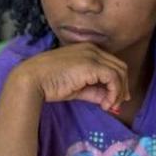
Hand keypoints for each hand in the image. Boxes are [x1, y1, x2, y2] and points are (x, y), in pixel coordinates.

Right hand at [13, 43, 129, 112]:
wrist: (33, 79)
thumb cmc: (49, 83)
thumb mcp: (76, 88)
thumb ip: (93, 91)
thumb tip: (107, 100)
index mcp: (88, 50)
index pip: (112, 64)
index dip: (118, 82)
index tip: (116, 98)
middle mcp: (92, 49)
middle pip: (120, 67)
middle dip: (122, 87)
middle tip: (117, 104)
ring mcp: (92, 55)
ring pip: (119, 72)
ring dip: (118, 92)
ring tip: (109, 106)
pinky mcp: (91, 65)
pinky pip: (113, 78)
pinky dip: (114, 93)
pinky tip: (105, 104)